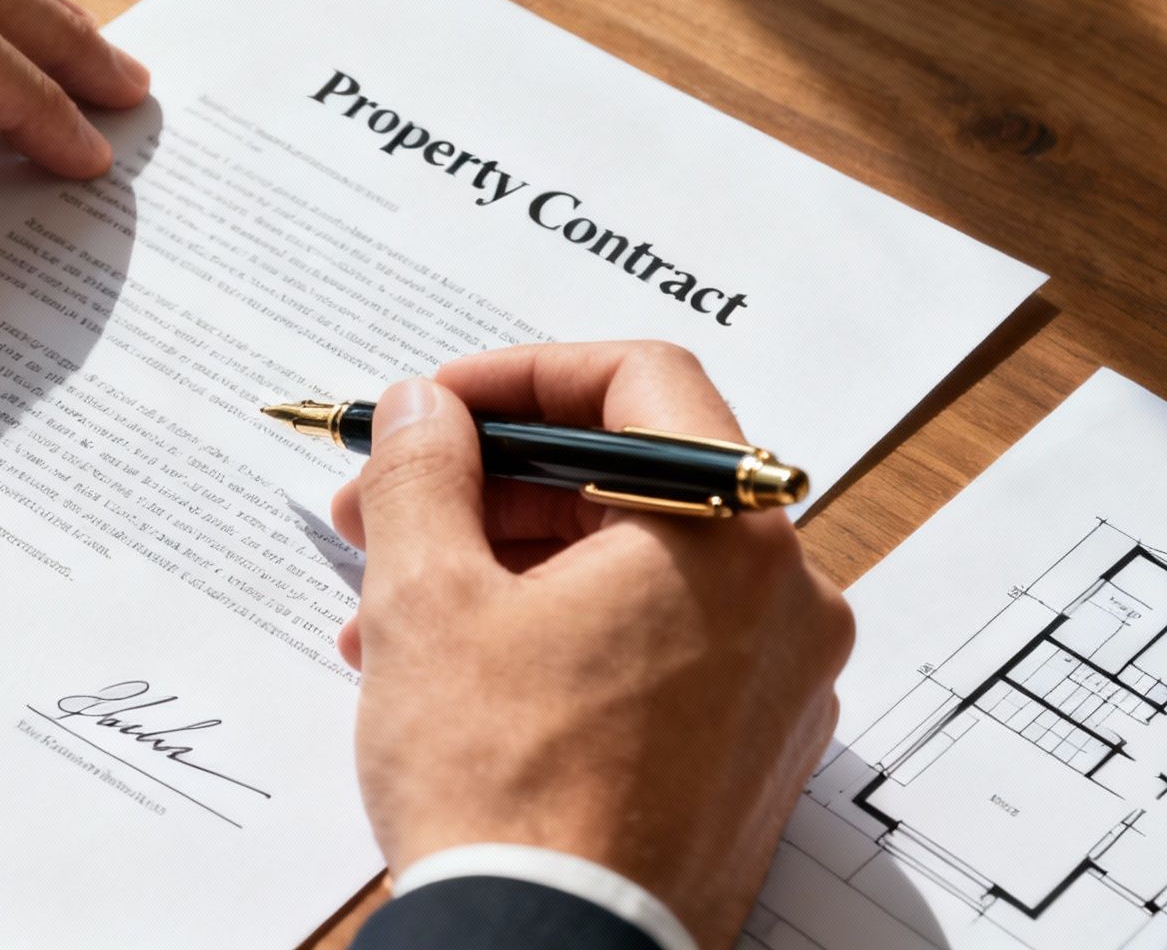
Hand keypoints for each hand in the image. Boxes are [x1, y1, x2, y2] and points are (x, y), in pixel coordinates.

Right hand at [330, 342, 852, 948]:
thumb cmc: (503, 789)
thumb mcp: (426, 597)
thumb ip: (423, 470)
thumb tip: (423, 409)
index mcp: (727, 535)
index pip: (639, 381)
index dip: (518, 376)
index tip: (435, 407)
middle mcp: (783, 600)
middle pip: (629, 480)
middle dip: (489, 487)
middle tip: (384, 506)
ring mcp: (778, 683)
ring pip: (632, 570)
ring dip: (505, 566)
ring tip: (386, 610)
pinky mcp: (751, 751)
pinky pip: (655, 647)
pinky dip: (560, 633)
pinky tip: (456, 669)